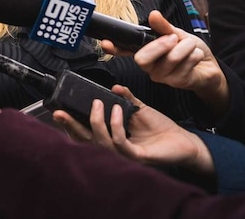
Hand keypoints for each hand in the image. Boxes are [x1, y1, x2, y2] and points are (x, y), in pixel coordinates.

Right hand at [53, 86, 213, 175]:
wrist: (185, 142)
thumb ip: (126, 99)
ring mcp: (125, 155)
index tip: (59, 110)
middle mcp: (115, 149)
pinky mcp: (138, 157)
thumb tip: (113, 88)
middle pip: (87, 141)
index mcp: (112, 138)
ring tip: (98, 103)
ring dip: (96, 122)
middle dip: (71, 126)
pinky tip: (117, 112)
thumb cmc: (162, 130)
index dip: (71, 124)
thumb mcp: (140, 109)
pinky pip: (120, 143)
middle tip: (60, 113)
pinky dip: (116, 126)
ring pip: (101, 142)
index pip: (87, 132)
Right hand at [101, 10, 228, 116]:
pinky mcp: (176, 82)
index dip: (115, 47)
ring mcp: (162, 76)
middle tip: (173, 38)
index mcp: (146, 51)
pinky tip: (196, 57)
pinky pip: (184, 65)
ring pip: (169, 59)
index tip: (105, 43)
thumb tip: (153, 14)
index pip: (126, 50)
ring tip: (191, 46)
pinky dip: (194, 55)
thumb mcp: (176, 33)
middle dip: (159, 46)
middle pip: (142, 59)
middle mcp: (150, 66)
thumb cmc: (190, 50)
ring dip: (186, 47)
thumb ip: (163, 27)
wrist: (209, 66)